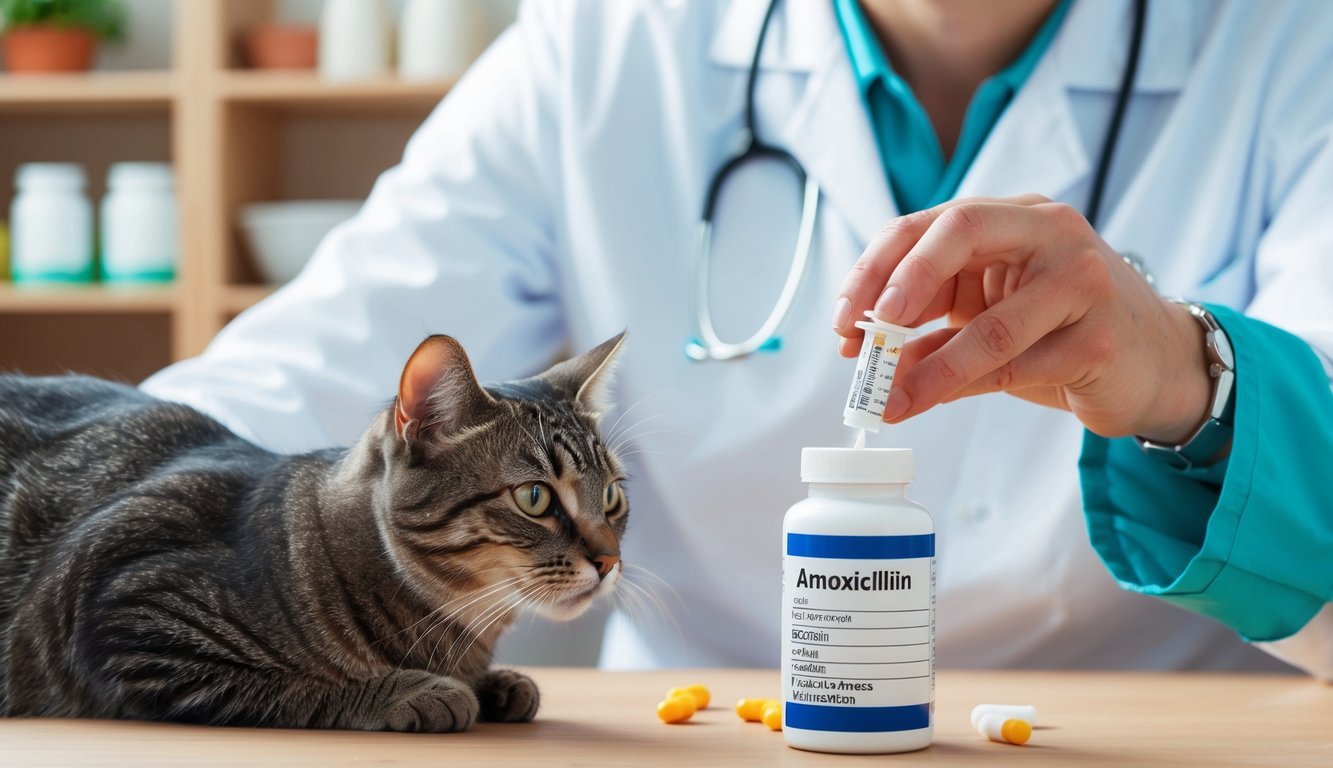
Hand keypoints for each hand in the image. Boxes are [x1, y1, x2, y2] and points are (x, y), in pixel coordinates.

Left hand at [831, 196, 1211, 441]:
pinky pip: (1015, 367)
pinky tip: (927, 401)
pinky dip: (962, 387)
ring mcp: (1082, 281)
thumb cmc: (1062, 332)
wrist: (1156, 362)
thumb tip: (861, 352)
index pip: (932, 222)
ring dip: (927, 368)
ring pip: (989, 323)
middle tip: (865, 332)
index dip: (877, 265)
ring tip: (886, 398)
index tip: (844, 314)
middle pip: (962, 231)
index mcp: (1016, 217)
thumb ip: (932, 323)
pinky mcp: (1098, 339)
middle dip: (901, 281)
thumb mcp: (990, 314)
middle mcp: (1051, 233)